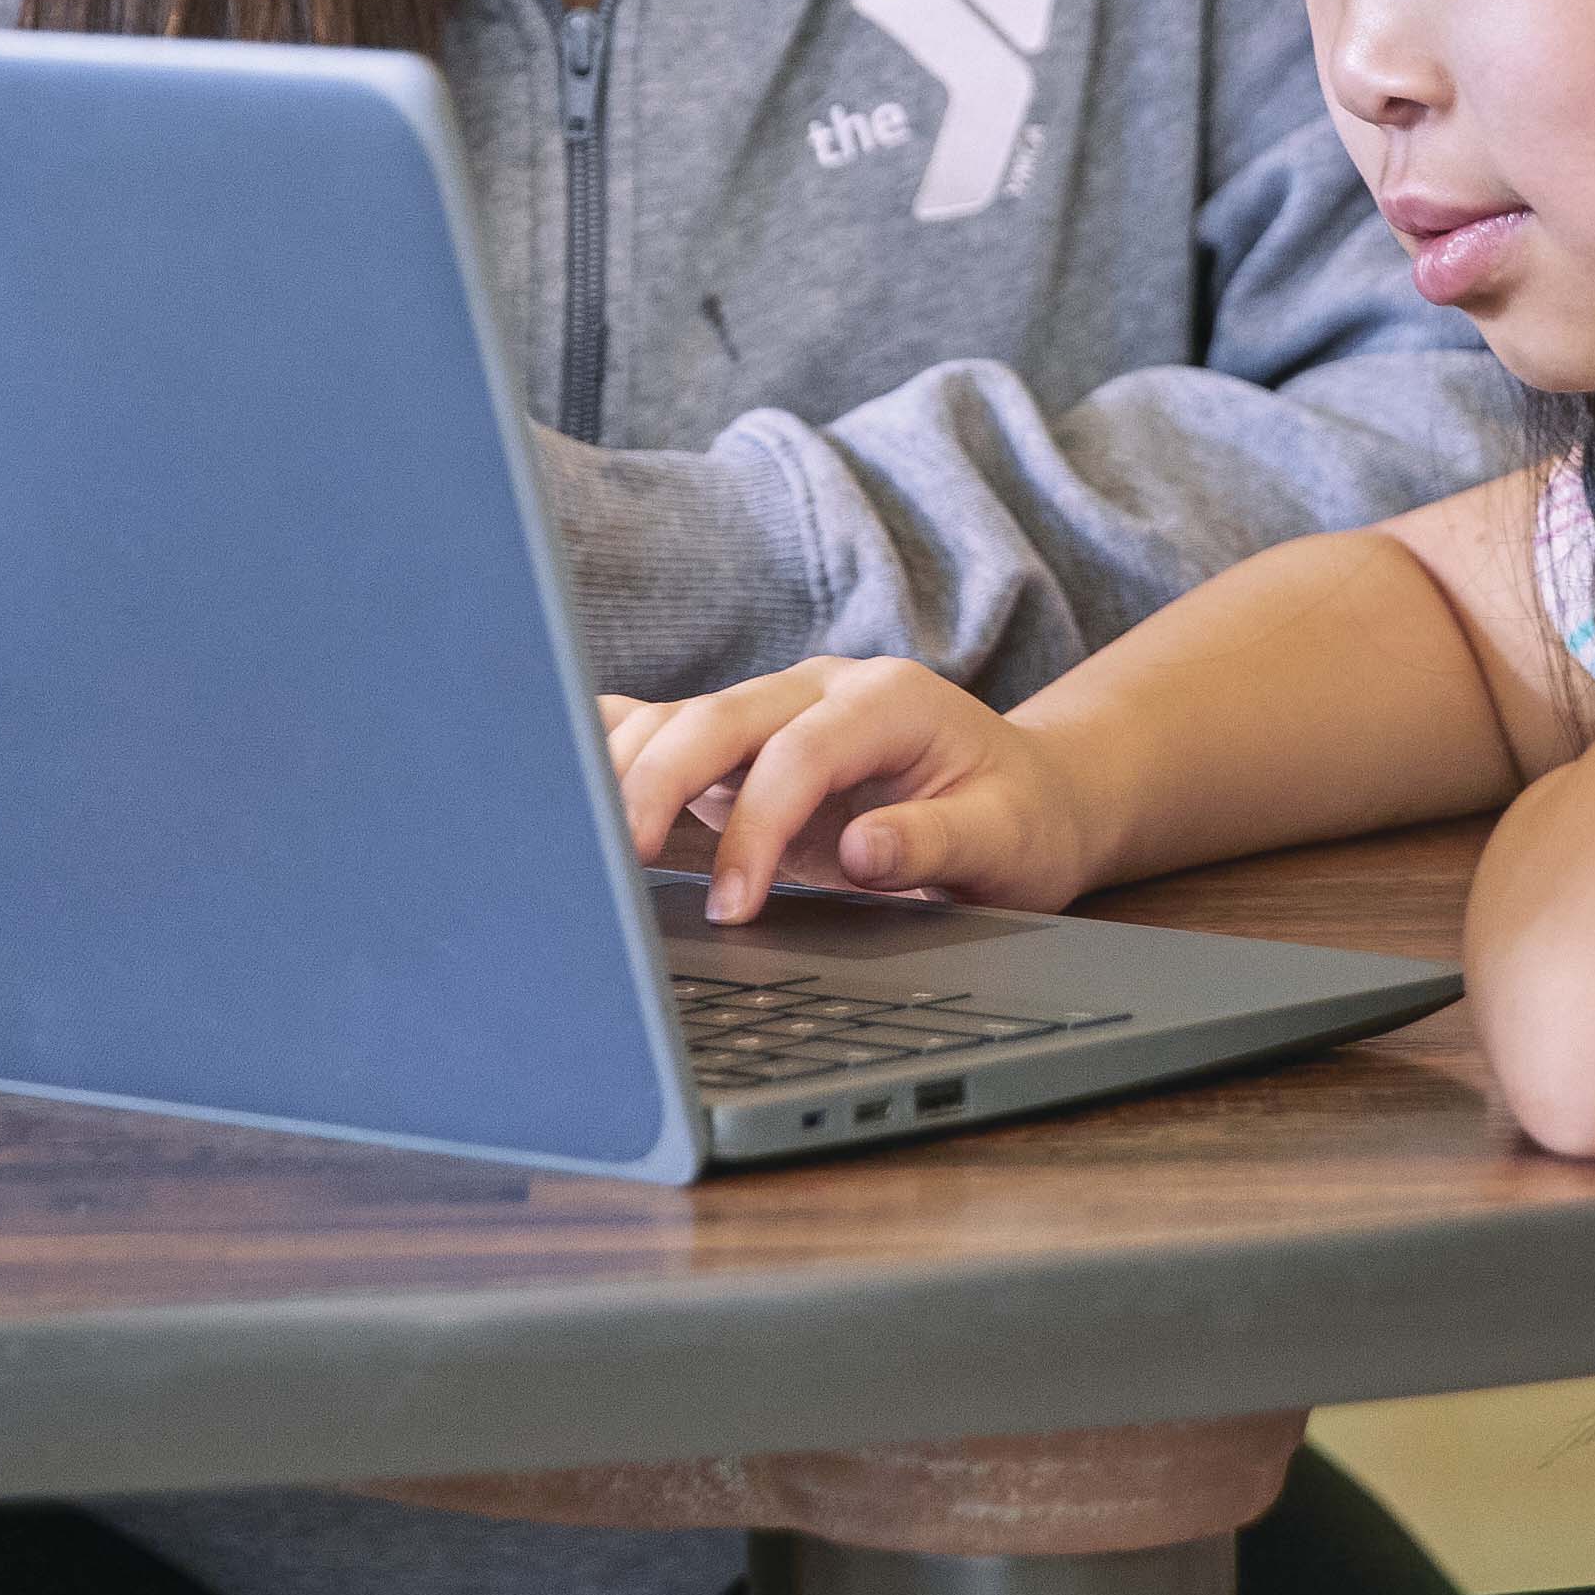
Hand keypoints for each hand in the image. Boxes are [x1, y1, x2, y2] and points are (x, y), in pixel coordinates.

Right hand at [600, 657, 1106, 923]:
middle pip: (715, 718)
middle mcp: (821, 688)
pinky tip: (563, 783)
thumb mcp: (1006, 840)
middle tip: (615, 867)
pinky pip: (667, 730)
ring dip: (623, 772)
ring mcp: (777, 706)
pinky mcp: (747, 739)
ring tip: (579, 840)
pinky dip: (615, 753)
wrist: (1030, 792)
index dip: (756, 829)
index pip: (798, 753)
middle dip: (655, 786)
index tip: (733, 906)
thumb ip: (935, 843)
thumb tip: (866, 853)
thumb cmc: (1018, 819)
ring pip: (677, 719)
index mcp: (889, 700)